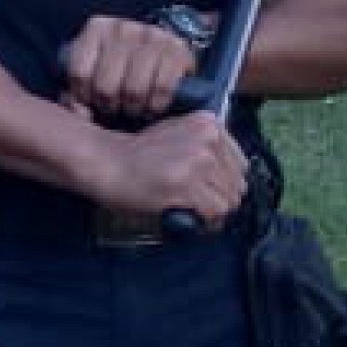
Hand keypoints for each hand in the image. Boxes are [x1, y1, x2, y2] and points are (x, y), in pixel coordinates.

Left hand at [62, 15, 205, 124]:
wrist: (162, 55)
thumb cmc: (119, 70)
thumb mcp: (92, 74)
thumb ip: (75, 93)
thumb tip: (75, 108)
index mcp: (97, 28)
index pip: (79, 72)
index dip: (84, 96)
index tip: (90, 101)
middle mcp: (124, 27)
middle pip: (106, 85)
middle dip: (108, 105)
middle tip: (115, 107)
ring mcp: (153, 35)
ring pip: (134, 88)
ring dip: (132, 107)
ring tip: (133, 108)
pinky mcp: (178, 49)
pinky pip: (163, 88)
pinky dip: (156, 105)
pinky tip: (152, 106)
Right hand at [79, 109, 249, 228]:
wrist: (105, 160)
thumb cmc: (138, 153)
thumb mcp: (179, 135)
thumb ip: (207, 149)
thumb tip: (232, 182)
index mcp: (209, 123)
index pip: (241, 165)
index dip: (226, 184)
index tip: (209, 192)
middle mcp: (208, 139)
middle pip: (238, 185)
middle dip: (221, 200)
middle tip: (199, 207)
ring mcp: (198, 161)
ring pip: (229, 201)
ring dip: (213, 213)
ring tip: (194, 214)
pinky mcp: (186, 184)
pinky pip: (214, 213)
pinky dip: (205, 223)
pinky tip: (190, 220)